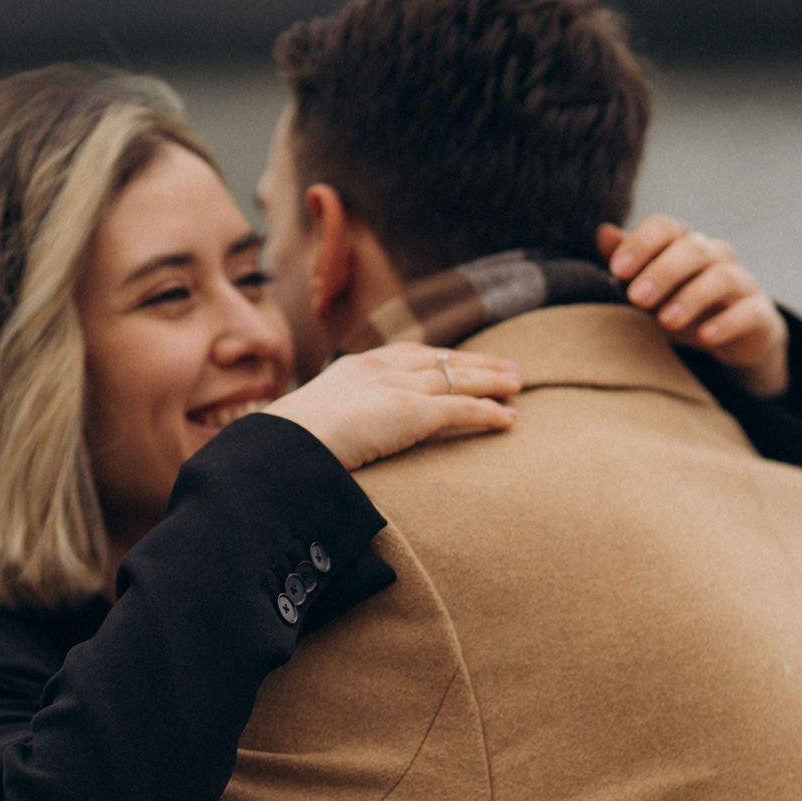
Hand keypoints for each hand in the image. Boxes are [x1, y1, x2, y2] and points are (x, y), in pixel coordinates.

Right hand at [266, 344, 519, 470]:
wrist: (283, 446)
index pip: (407, 354)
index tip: (457, 359)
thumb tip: (329, 442)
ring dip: (492, 381)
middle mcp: (380, 368)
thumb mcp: (310, 424)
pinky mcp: (412, 412)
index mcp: (355, 367)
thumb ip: (330, 424)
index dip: (438, 357)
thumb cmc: (287, 445)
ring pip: (458, 378)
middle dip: (476, 362)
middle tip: (506, 366)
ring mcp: (397, 387)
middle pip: (440, 359)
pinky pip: (462, 409)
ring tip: (518, 384)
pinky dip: (489, 412)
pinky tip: (510, 419)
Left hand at [600, 216, 789, 398]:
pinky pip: (749, 312)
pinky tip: (705, 336)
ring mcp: (741, 283)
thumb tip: (603, 233)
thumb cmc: (679, 305)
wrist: (731, 338)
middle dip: (663, 272)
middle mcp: (715, 256)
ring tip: (665, 321)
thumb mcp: (648, 288)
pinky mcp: (759, 313)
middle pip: (693, 249)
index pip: (665, 227)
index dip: (641, 243)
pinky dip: (728, 323)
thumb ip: (626, 263)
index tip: (617, 269)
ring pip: (722, 277)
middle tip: (635, 298)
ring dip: (692, 297)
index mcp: (684, 244)